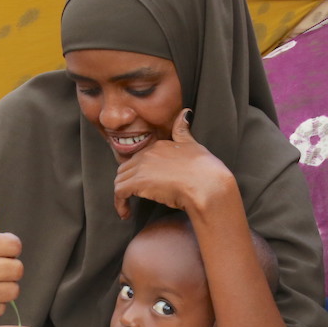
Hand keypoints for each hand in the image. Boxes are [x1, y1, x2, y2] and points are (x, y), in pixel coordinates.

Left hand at [112, 109, 236, 218]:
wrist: (208, 185)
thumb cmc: (206, 170)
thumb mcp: (194, 145)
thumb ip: (184, 131)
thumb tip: (185, 113)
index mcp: (159, 145)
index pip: (139, 159)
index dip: (138, 173)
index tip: (143, 186)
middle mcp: (148, 153)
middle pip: (126, 168)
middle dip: (127, 183)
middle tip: (131, 198)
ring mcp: (142, 167)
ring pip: (120, 180)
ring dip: (121, 195)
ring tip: (127, 208)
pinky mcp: (138, 183)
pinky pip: (119, 193)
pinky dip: (119, 204)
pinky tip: (126, 214)